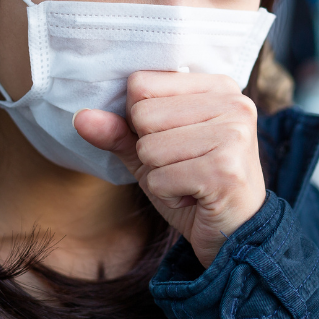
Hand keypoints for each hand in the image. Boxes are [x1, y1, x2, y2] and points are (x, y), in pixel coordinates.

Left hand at [73, 71, 265, 267]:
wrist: (237, 235)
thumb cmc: (195, 187)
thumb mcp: (153, 154)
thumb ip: (119, 132)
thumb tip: (80, 117)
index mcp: (218, 85)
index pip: (140, 83)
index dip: (141, 120)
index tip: (175, 139)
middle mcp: (233, 102)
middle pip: (142, 114)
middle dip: (150, 151)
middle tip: (186, 166)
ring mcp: (233, 134)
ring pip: (148, 147)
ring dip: (159, 175)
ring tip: (190, 181)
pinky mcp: (225, 169)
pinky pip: (159, 178)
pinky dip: (168, 195)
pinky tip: (196, 197)